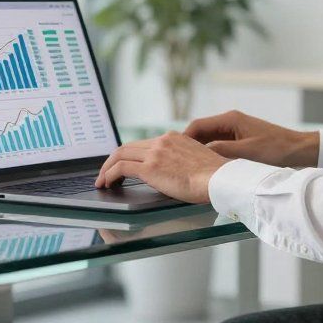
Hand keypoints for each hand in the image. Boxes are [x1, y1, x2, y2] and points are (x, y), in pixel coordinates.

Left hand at [94, 131, 227, 203]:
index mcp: (173, 138)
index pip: (143, 144)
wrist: (219, 179)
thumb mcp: (196, 161)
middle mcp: (162, 141)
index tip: (123, 165)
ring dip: (107, 168)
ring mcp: (155, 152)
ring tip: (102, 181)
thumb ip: (181, 161)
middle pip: (127, 147)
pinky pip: (121, 168)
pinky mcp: (150, 167)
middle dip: (113, 160)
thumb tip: (173, 173)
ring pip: (120, 155)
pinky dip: (109, 175)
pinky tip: (106, 184)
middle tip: (106, 173)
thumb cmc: (214, 177)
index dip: (129, 155)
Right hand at [183, 110, 318, 167]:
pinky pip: (218, 146)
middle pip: (200, 133)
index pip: (197, 126)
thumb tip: (198, 156)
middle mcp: (230, 122)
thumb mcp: (246, 153)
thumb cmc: (276, 150)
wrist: (300, 150)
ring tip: (185, 166)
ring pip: (208, 140)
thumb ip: (221, 152)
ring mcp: (235, 131)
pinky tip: (205, 168)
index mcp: (230, 119)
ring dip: (197, 152)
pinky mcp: (241, 140)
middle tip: (173, 162)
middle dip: (186, 146)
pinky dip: (209, 155)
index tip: (171, 153)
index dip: (182, 139)